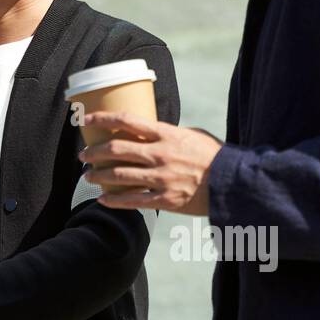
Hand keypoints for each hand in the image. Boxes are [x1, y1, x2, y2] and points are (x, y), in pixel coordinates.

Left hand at [78, 112, 222, 215]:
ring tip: (88, 176)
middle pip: (116, 150)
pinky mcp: (166, 200)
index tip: (87, 120)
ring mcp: (162, 178)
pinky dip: (114, 200)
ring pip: (119, 175)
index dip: (102, 119)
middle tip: (84, 154)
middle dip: (94, 152)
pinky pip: (133, 201)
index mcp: (167, 134)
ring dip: (99, 175)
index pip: (126, 121)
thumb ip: (169, 133)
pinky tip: (102, 199)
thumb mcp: (193, 135)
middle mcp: (160, 154)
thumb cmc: (215, 156)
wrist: (236, 183)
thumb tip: (151, 132)